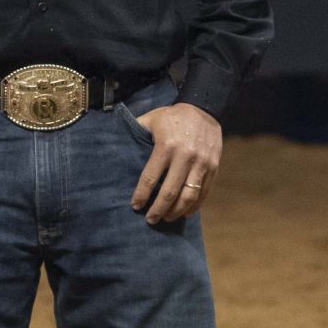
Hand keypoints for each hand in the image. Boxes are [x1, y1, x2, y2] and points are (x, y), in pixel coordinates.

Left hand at [129, 100, 222, 225]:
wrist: (204, 108)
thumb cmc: (172, 117)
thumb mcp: (151, 119)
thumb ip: (136, 131)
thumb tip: (113, 142)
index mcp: (166, 146)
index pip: (150, 177)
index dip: (142, 195)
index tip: (136, 206)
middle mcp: (185, 156)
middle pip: (169, 192)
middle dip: (158, 209)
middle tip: (150, 219)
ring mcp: (202, 163)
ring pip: (188, 196)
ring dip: (176, 212)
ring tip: (166, 219)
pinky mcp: (213, 167)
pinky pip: (204, 192)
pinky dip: (194, 206)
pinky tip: (184, 213)